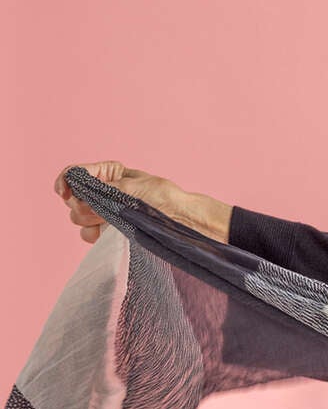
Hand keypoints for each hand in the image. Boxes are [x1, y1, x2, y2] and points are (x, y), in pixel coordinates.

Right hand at [54, 162, 180, 242]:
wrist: (182, 220)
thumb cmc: (164, 197)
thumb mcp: (133, 187)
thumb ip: (105, 191)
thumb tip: (83, 198)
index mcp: (108, 173)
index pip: (74, 174)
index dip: (65, 181)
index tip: (64, 192)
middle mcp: (102, 192)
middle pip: (73, 199)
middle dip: (82, 205)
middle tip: (101, 211)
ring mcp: (104, 213)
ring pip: (77, 218)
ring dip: (88, 221)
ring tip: (110, 222)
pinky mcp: (109, 232)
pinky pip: (88, 235)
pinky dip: (94, 235)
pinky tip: (108, 234)